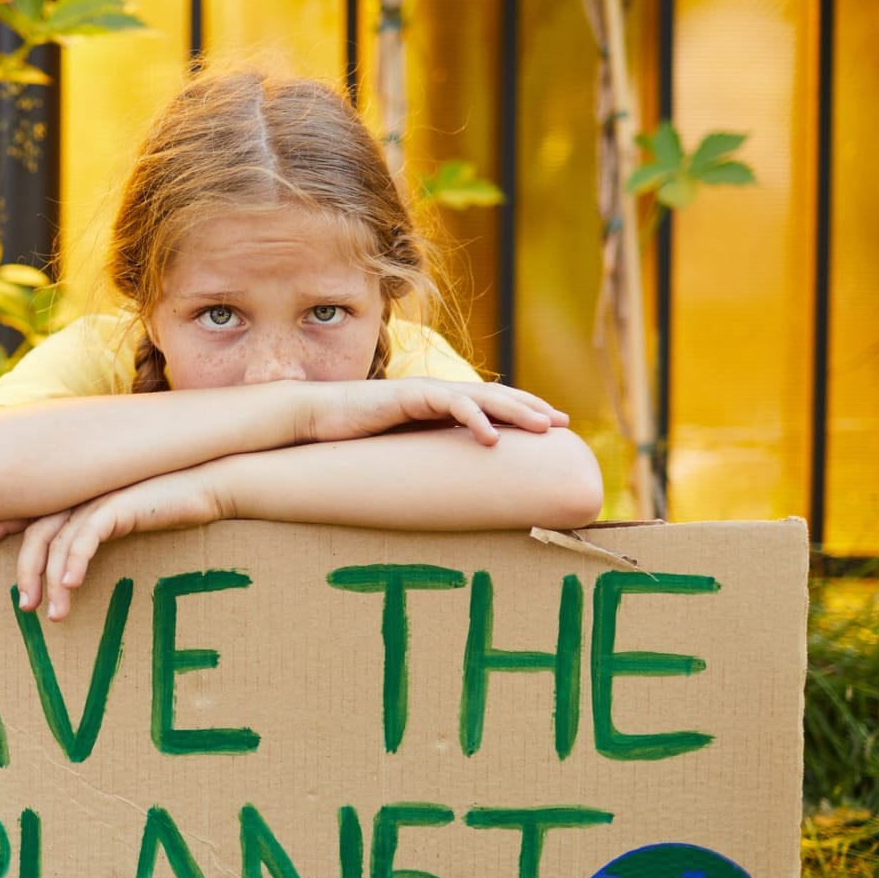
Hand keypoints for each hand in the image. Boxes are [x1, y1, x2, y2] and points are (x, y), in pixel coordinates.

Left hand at [0, 465, 228, 620]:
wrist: (214, 485)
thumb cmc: (176, 506)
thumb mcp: (134, 519)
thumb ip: (106, 527)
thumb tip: (84, 560)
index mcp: (85, 494)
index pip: (36, 510)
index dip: (6, 523)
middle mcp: (87, 493)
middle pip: (38, 529)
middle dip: (24, 567)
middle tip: (22, 605)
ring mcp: (102, 497)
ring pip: (59, 538)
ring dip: (50, 579)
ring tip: (51, 614)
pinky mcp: (121, 505)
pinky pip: (87, 534)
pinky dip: (75, 561)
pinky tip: (70, 584)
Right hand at [300, 378, 567, 445]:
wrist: (316, 417)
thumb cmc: (353, 437)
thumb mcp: (400, 449)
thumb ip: (425, 456)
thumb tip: (446, 485)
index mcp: (437, 406)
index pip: (489, 405)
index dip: (520, 412)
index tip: (551, 428)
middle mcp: (437, 395)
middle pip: (495, 397)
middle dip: (531, 407)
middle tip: (562, 424)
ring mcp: (424, 392)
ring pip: (482, 397)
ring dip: (516, 411)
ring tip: (543, 427)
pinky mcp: (409, 396)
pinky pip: (449, 404)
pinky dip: (473, 418)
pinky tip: (491, 437)